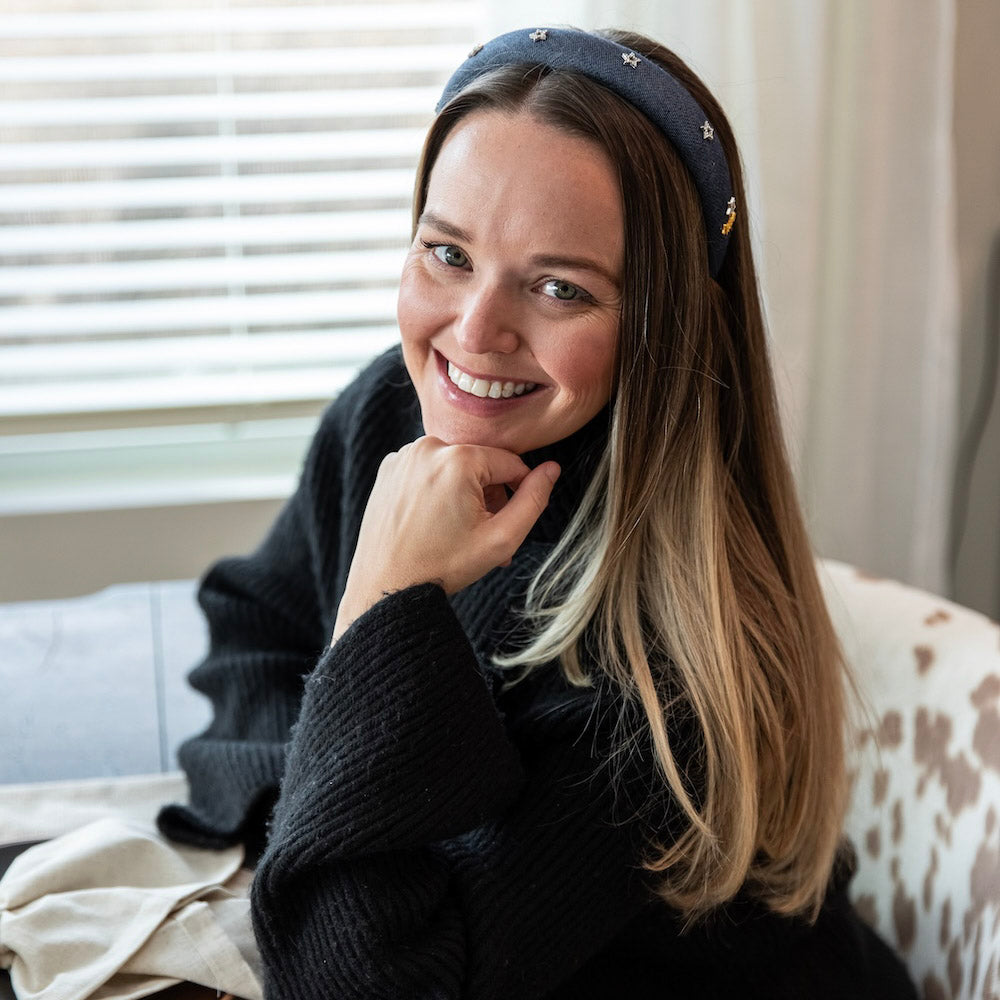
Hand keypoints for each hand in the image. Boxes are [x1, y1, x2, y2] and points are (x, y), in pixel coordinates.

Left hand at [332, 437, 559, 640]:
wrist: (385, 587)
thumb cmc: (442, 566)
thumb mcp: (501, 538)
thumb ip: (533, 500)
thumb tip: (552, 468)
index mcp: (458, 459)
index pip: (510, 463)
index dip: (519, 491)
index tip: (510, 520)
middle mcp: (427, 447)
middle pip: (480, 463)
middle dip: (489, 495)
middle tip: (486, 535)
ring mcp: (403, 456)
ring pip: (454, 466)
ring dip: (464, 492)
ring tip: (461, 532)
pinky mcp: (387, 468)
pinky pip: (428, 470)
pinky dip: (438, 490)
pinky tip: (435, 522)